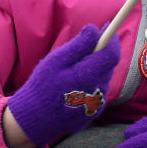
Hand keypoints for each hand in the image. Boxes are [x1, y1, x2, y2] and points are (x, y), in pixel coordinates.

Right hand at [6, 24, 119, 147]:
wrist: (35, 119)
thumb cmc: (43, 86)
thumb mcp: (56, 61)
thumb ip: (78, 45)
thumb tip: (95, 30)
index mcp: (89, 76)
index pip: (111, 54)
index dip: (111, 39)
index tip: (106, 27)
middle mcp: (98, 91)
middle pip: (108, 65)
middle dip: (99, 54)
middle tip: (82, 49)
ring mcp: (97, 104)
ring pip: (103, 78)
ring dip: (94, 70)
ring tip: (72, 72)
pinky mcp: (94, 112)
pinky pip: (97, 91)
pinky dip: (90, 84)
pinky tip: (73, 87)